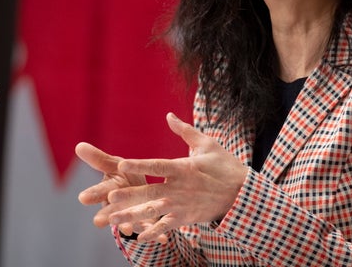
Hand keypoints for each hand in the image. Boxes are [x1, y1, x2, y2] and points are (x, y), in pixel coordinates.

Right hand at [75, 142, 161, 239]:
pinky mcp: (147, 222)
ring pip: (129, 221)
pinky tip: (162, 239)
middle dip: (105, 215)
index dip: (92, 194)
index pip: (99, 192)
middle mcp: (118, 206)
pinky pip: (152, 229)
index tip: (83, 197)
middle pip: (111, 211)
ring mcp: (132, 215)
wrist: (141, 188)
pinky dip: (157, 234)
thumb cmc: (124, 175)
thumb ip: (99, 159)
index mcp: (109, 190)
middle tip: (97, 222)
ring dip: (127, 224)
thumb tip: (79, 146)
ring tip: (126, 229)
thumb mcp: (113, 165)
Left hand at [105, 112, 248, 242]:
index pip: (157, 166)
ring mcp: (181, 205)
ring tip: (112, 218)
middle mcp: (179, 188)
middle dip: (129, 195)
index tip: (121, 165)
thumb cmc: (224, 166)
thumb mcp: (207, 144)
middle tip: (109, 196)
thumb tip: (168, 116)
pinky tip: (137, 237)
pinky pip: (165, 227)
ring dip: (132, 215)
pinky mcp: (185, 218)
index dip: (139, 166)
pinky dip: (152, 232)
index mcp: (183, 168)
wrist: (242, 194)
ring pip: (153, 212)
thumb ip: (184, 131)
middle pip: (150, 192)